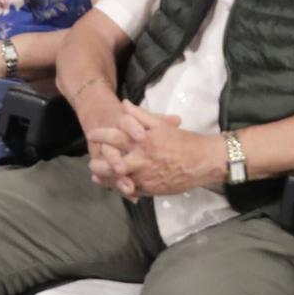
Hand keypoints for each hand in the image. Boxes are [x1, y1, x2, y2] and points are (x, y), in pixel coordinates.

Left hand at [87, 102, 219, 199]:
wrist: (203, 162)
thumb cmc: (183, 141)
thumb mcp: (161, 125)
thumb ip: (140, 115)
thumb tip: (123, 104)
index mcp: (142, 141)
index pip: (115, 137)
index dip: (101, 135)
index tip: (92, 134)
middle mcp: (141, 160)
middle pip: (111, 163)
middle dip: (98, 163)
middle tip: (91, 162)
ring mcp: (145, 177)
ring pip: (118, 180)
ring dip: (106, 178)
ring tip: (97, 176)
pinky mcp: (151, 190)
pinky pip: (131, 190)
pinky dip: (121, 188)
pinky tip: (116, 186)